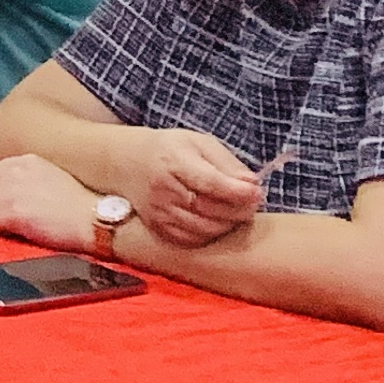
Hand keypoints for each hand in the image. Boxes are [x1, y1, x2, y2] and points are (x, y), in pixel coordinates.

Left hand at [0, 151, 101, 252]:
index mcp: (25, 161)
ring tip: (11, 227)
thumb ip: (28, 178)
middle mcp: (13, 172)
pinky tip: (16, 233)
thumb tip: (10, 189)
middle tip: (3, 215)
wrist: (95, 219)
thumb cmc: (81, 203)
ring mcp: (10, 191)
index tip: (4, 201)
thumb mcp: (52, 176)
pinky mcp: (10, 212)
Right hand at [133, 128, 265, 247]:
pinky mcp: (158, 228)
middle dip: (240, 209)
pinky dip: (211, 233)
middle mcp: (163, 190)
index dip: (239, 192)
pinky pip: (194, 239)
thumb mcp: (198, 143)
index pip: (211, 183)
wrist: (126, 162)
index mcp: (173, 162)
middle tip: (251, 202)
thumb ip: (227, 163)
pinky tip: (215, 219)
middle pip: (212, 210)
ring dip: (228, 223)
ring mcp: (159, 212)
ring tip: (235, 211)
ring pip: (206, 229)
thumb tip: (252, 185)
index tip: (257, 191)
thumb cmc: (169, 150)